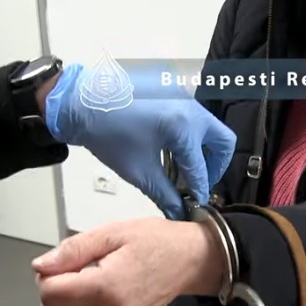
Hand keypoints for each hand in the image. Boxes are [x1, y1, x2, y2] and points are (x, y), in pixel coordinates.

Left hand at [33, 217, 225, 305]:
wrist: (190, 261)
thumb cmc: (156, 242)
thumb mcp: (113, 232)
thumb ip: (73, 250)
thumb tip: (40, 266)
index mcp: (107, 287)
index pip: (49, 293)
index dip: (49, 274)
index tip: (67, 260)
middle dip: (54, 290)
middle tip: (77, 269)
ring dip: (65, 305)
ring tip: (90, 281)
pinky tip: (96, 296)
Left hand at [44, 63, 235, 218]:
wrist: (82, 103)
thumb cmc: (105, 130)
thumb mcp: (138, 170)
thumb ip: (165, 194)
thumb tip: (179, 210)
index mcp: (183, 127)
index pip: (201, 168)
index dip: (200, 190)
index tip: (197, 202)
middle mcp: (190, 109)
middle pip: (223, 143)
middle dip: (215, 167)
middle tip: (199, 182)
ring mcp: (183, 99)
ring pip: (210, 130)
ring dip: (203, 152)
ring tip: (184, 170)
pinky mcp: (174, 96)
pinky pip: (195, 120)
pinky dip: (191, 138)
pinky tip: (173, 153)